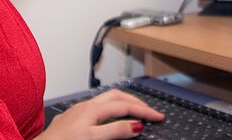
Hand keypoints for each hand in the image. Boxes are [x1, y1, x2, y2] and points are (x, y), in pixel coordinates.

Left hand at [37, 89, 164, 139]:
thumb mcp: (93, 138)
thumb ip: (115, 130)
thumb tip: (136, 124)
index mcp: (93, 108)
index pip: (124, 105)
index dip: (144, 110)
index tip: (159, 117)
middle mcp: (85, 105)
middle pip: (116, 96)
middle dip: (135, 101)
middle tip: (150, 111)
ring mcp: (78, 110)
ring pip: (105, 100)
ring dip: (122, 102)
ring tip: (134, 111)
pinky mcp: (72, 117)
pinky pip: (97, 107)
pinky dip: (110, 109)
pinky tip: (109, 117)